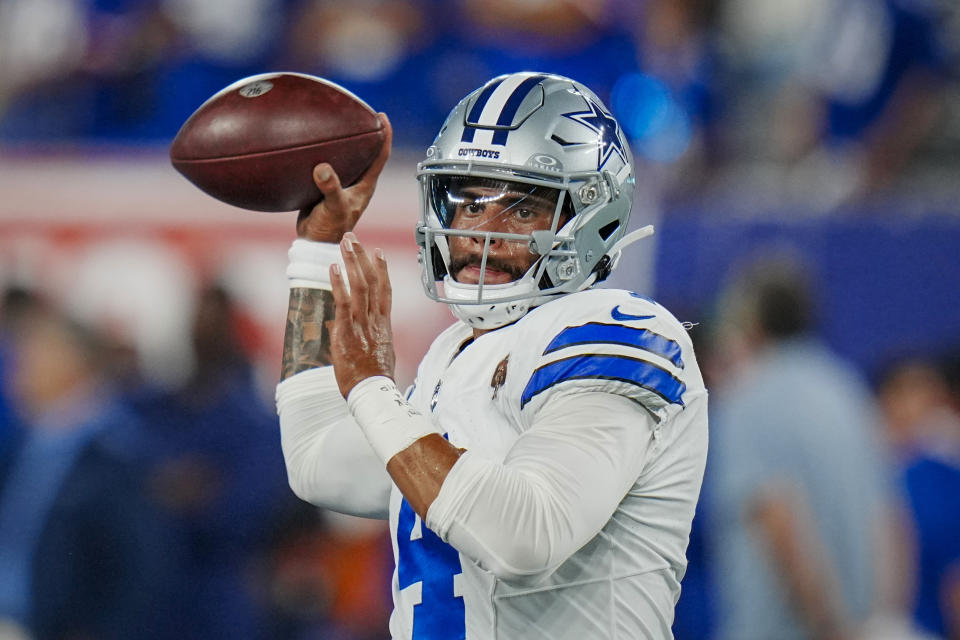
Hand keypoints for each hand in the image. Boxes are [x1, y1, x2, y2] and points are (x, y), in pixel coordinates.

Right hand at [297, 113, 392, 242]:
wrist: (315, 243)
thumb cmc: (330, 229)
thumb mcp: (333, 206)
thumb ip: (330, 187)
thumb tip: (322, 167)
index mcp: (365, 185)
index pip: (381, 156)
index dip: (384, 135)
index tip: (382, 116)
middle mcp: (357, 183)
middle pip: (367, 153)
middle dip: (367, 133)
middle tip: (362, 112)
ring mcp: (343, 185)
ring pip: (349, 159)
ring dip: (347, 143)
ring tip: (339, 123)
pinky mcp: (328, 188)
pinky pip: (331, 166)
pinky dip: (326, 154)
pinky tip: (315, 145)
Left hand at [328, 232, 395, 395]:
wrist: (373, 393)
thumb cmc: (374, 379)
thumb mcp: (379, 354)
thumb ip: (371, 338)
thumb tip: (362, 332)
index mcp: (384, 325)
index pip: (385, 290)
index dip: (382, 269)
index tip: (377, 251)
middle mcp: (376, 320)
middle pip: (372, 281)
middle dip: (362, 257)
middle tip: (353, 238)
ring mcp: (363, 325)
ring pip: (360, 286)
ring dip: (352, 261)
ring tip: (345, 243)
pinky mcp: (348, 332)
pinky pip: (343, 302)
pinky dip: (339, 283)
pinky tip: (333, 267)